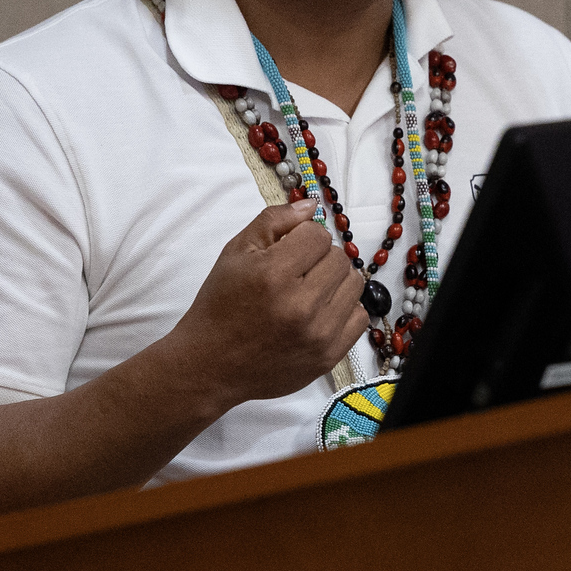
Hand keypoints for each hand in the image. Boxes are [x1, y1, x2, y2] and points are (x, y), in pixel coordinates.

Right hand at [164, 200, 370, 408]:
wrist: (211, 365)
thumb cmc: (220, 306)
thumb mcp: (235, 252)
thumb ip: (274, 221)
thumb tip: (312, 206)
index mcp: (274, 274)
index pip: (318, 235)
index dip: (302, 237)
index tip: (287, 250)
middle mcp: (301, 305)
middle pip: (339, 258)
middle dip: (319, 258)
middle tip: (296, 271)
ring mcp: (318, 334)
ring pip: (354, 285)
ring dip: (334, 282)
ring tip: (309, 290)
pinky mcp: (328, 357)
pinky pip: (359, 317)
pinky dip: (344, 309)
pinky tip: (320, 311)